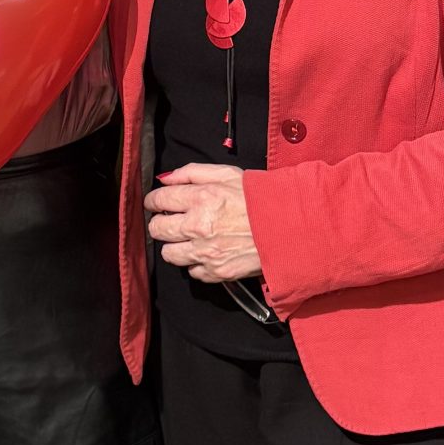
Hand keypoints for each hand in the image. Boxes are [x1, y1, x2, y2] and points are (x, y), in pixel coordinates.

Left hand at [145, 164, 263, 280]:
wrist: (288, 227)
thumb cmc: (260, 198)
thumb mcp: (227, 174)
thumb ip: (192, 173)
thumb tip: (165, 178)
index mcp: (201, 198)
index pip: (159, 200)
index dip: (154, 201)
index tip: (157, 203)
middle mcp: (198, 226)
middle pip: (157, 229)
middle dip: (160, 223)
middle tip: (171, 220)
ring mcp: (205, 252)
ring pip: (169, 254)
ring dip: (175, 245)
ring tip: (188, 239)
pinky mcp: (216, 271)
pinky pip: (192, 271)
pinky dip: (196, 263)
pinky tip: (207, 252)